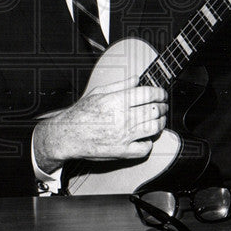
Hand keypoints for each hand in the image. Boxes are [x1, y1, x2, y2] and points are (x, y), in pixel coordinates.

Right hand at [33, 76, 168, 172]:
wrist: (68, 135)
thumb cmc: (81, 113)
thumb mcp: (98, 92)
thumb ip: (120, 85)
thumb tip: (137, 79)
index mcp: (117, 101)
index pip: (148, 93)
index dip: (159, 92)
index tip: (161, 94)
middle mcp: (122, 118)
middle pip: (154, 110)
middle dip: (162, 106)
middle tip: (162, 105)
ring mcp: (124, 136)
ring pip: (154, 128)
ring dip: (161, 122)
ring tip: (158, 120)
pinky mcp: (123, 151)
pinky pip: (145, 148)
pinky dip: (149, 142)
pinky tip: (145, 137)